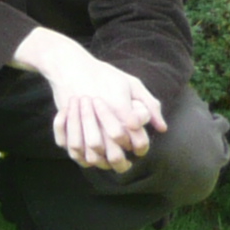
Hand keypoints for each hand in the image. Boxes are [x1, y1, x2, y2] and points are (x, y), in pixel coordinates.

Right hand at [23, 35, 165, 172]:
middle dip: (121, 162)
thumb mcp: (132, 84)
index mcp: (120, 107)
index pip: (136, 140)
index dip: (140, 148)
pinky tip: (91, 155)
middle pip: (114, 153)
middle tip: (125, 164)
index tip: (139, 149)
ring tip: (109, 162)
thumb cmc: (104, 75)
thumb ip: (150, 106)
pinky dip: (82, 156)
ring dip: (102, 161)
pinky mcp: (66, 123)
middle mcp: (101, 116)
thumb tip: (162, 129)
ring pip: (93, 154)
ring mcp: (81, 120)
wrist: (70, 65)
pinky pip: (73, 149)